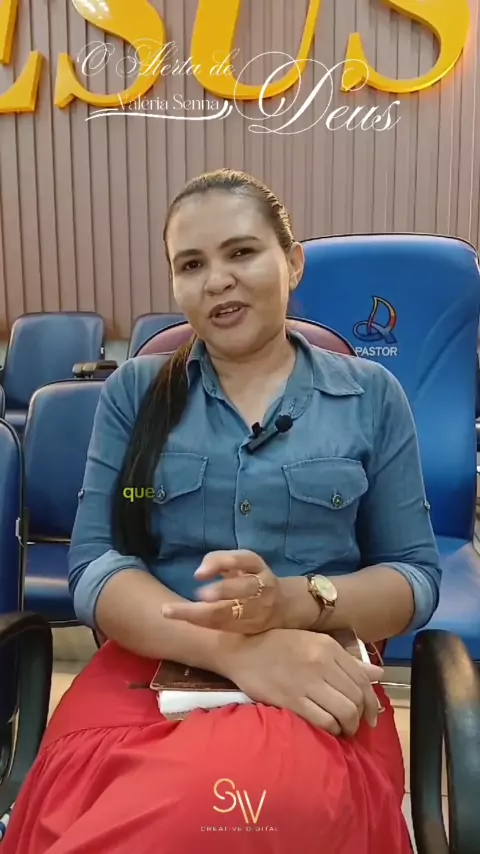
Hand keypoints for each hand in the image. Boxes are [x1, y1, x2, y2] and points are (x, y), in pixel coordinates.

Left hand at [162, 550, 285, 633]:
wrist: (282, 606)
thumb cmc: (251, 578)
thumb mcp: (240, 563)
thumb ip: (218, 561)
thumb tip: (198, 575)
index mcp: (258, 566)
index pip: (243, 560)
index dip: (220, 564)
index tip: (197, 574)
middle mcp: (263, 587)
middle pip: (244, 588)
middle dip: (221, 591)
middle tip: (197, 594)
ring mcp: (259, 610)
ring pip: (232, 614)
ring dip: (203, 614)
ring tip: (175, 611)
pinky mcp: (252, 628)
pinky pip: (226, 627)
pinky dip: (204, 623)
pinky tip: (183, 619)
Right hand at [224, 629, 383, 735]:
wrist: (241, 649)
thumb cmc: (277, 645)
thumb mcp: (314, 643)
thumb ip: (347, 661)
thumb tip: (378, 674)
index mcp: (328, 647)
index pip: (363, 679)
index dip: (371, 701)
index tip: (370, 714)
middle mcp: (322, 662)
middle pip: (356, 697)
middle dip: (361, 717)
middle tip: (356, 726)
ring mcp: (307, 682)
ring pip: (345, 712)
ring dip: (348, 726)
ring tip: (343, 730)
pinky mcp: (292, 700)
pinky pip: (324, 721)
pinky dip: (331, 730)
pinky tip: (328, 730)